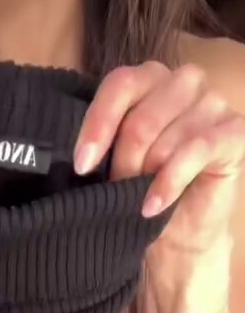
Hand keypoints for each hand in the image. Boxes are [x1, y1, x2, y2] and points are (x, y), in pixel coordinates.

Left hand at [74, 62, 244, 273]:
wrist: (176, 233)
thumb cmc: (141, 191)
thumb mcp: (113, 162)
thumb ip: (104, 142)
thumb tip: (84, 152)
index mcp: (151, 79)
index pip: (120, 84)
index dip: (97, 125)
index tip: (82, 166)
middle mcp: (184, 82)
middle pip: (141, 119)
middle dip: (124, 163)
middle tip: (120, 189)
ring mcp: (214, 103)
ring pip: (166, 139)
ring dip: (147, 177)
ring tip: (140, 199)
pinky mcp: (235, 132)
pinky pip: (196, 150)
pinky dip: (170, 181)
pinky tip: (153, 205)